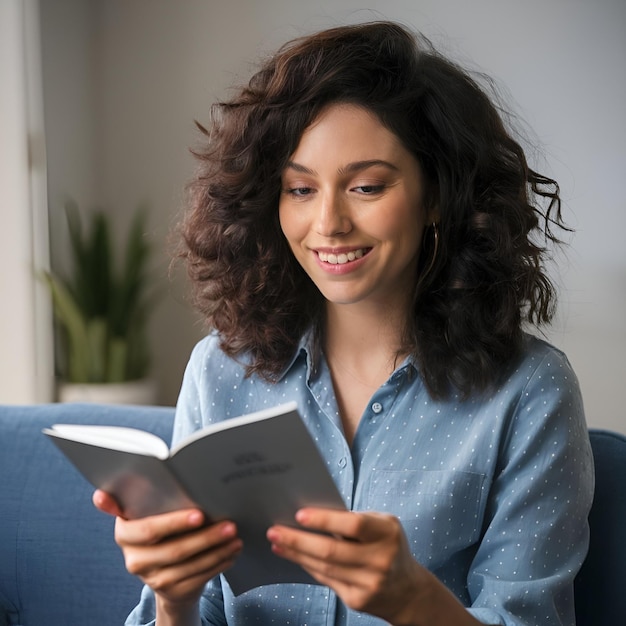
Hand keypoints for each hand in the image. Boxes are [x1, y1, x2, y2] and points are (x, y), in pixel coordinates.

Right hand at [93, 490, 241, 611]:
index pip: (148, 530)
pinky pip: (199, 578)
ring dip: (217, 550)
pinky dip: (219, 563)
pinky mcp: (171, 591)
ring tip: (235, 535)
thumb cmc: (156, 525)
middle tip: (230, 524)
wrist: (161, 564)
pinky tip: (232, 551)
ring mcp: (152, 580)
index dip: (173, 523)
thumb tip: (100, 494)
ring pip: (190, 565)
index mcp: (124, 535)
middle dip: (206, 536)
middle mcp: (134, 560)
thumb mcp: (142, 510)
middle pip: (174, 550)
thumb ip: (129, 499)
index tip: (199, 514)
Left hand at [267, 508, 425, 623]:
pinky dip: (307, 566)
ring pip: (324, 568)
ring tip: (277, 542)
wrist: (408, 590)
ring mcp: (370, 583)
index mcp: (387, 533)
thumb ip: (354, 520)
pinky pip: (326, 580)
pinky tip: (294, 557)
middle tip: (274, 530)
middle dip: (298, 540)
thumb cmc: (388, 546)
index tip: (299, 515)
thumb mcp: (381, 526)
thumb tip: (313, 515)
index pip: (353, 525)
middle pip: (331, 551)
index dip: (325, 520)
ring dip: (296, 554)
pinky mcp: (358, 600)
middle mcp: (381, 560)